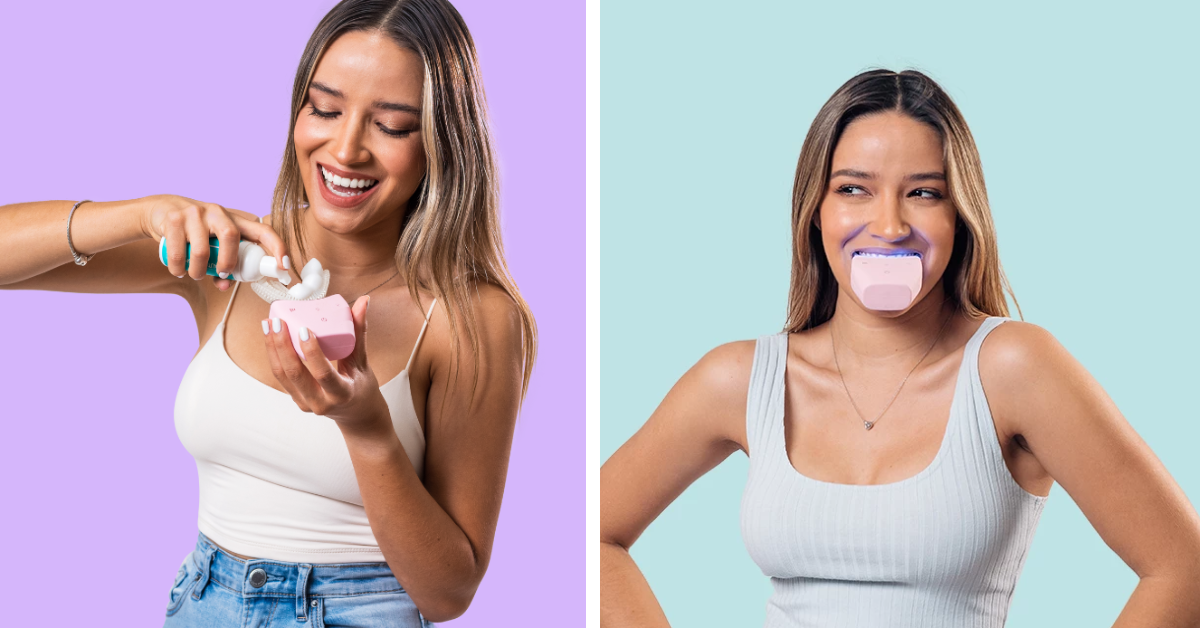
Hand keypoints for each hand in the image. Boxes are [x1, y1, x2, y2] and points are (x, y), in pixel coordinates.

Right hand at [141, 194, 287, 291]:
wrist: (160, 210)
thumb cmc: (195, 233)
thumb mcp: (213, 244)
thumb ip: (221, 265)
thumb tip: (225, 286)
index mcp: (234, 219)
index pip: (263, 230)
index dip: (277, 246)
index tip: (284, 266)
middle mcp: (217, 212)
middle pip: (231, 237)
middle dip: (228, 263)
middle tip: (221, 274)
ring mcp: (195, 212)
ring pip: (202, 251)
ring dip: (199, 272)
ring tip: (194, 274)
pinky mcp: (174, 218)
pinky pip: (180, 253)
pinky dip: (179, 268)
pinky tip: (179, 269)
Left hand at [262, 296, 390, 437]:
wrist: (357, 414)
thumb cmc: (362, 387)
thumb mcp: (363, 361)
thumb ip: (360, 331)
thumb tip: (363, 301)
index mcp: (341, 393)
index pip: (322, 373)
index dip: (311, 352)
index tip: (303, 328)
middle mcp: (320, 402)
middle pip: (294, 373)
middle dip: (282, 345)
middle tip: (278, 321)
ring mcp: (305, 403)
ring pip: (282, 375)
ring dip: (272, 349)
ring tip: (268, 325)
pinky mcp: (296, 399)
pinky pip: (281, 377)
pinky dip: (274, 356)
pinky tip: (270, 338)